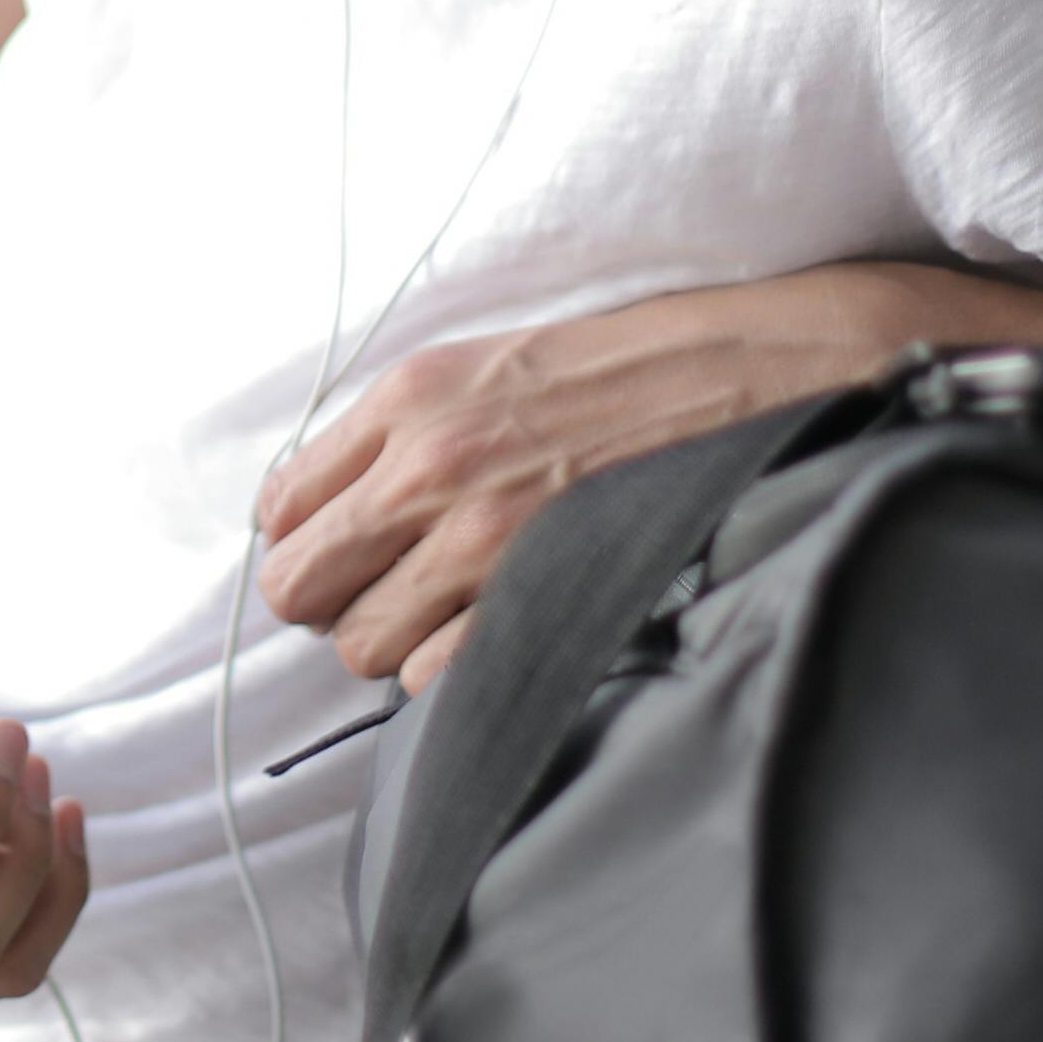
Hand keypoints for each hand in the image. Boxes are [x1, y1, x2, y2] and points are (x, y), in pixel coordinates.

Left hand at [256, 261, 1042, 688]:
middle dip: (332, 603)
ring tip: (453, 616)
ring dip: (395, 644)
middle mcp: (429, 465)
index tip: (339, 554)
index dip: (304, 543)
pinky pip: (438, 677)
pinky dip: (457, 671)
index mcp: (409, 399)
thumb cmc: (633, 370)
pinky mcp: (540, 593)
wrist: (761, 369)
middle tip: (386, 597)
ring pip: (361, 647)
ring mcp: (483, 538)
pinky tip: (504, 632)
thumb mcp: (494, 364)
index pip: (281, 509)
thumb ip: (402, 431)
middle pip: (300, 589)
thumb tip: (330, 508)